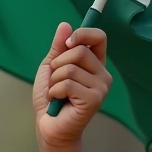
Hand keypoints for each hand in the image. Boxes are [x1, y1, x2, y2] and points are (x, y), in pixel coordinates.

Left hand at [33, 22, 112, 147]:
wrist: (48, 126)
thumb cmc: (51, 98)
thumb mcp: (51, 67)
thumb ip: (58, 47)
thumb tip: (65, 24)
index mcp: (95, 63)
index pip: (99, 37)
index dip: (81, 35)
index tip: (67, 43)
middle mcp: (102, 74)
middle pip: (80, 51)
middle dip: (58, 64)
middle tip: (55, 80)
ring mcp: (101, 88)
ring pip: (70, 69)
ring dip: (54, 81)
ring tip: (57, 93)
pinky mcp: (94, 100)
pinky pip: (68, 84)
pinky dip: (55, 91)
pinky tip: (58, 101)